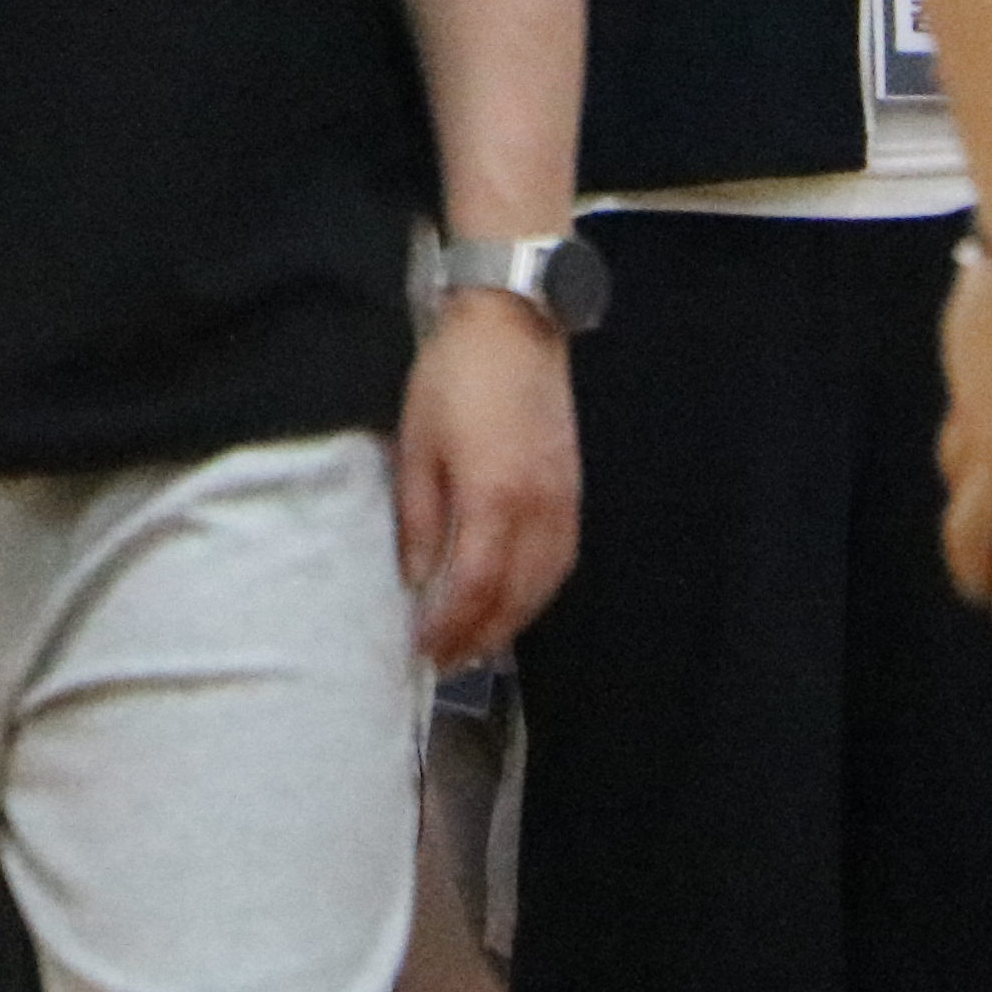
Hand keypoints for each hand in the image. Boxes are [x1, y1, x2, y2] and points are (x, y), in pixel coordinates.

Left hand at [393, 292, 580, 662]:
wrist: (513, 329)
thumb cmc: (452, 381)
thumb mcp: (416, 448)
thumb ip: (419, 520)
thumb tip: (416, 579)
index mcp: (494, 500)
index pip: (472, 588)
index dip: (448, 628)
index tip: (421, 651)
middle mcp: (539, 511)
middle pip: (514, 598)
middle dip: (478, 638)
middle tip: (443, 663)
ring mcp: (565, 503)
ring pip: (544, 586)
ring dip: (510, 623)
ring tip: (474, 645)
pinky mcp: (574, 493)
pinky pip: (560, 562)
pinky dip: (536, 593)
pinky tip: (513, 602)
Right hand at [945, 244, 991, 639]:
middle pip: (972, 525)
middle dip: (971, 567)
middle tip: (975, 593)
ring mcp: (976, 404)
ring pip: (953, 475)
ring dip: (959, 512)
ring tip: (969, 527)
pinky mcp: (962, 365)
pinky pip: (955, 423)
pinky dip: (960, 453)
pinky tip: (975, 443)